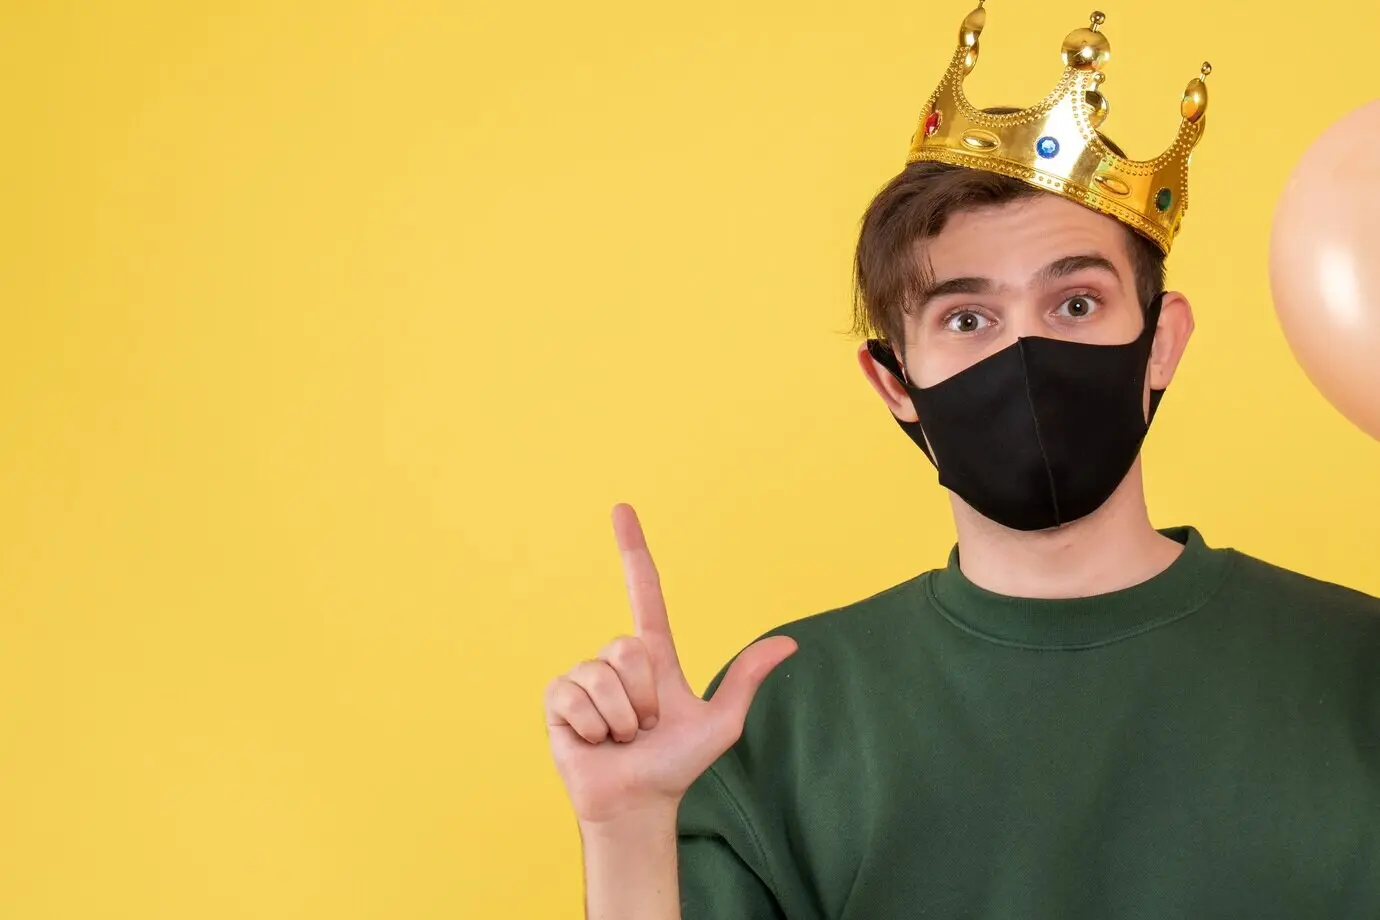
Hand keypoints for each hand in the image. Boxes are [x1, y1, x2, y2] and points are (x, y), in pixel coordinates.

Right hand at [545, 504, 797, 826]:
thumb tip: (790, 644)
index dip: (633, 549)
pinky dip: (592, 727)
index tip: (622, 508)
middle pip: (628, 646)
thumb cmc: (677, 764)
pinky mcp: (559, 701)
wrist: (639, 803)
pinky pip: (574, 696)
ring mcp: (584, 677)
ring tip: (622, 738)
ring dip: (620, 719)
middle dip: (644, 695)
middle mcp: (615, 659)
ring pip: (602, 675)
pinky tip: (595, 743)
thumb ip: (745, 679)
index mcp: (652, 655)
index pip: (644, 591)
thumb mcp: (721, 722)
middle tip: (646, 726)